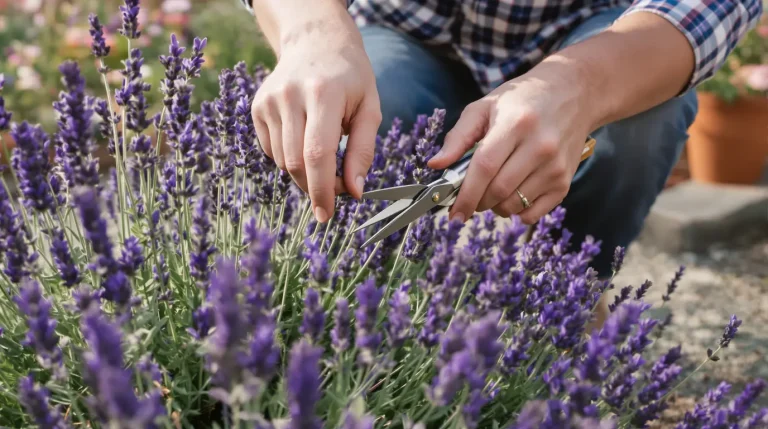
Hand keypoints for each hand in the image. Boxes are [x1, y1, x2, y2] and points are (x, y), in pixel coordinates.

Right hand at [251, 15, 381, 222]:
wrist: (316, 41)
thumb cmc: (350, 78)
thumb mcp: (370, 108)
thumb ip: (363, 151)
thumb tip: (354, 192)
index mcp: (323, 94)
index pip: (317, 154)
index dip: (322, 190)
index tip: (327, 214)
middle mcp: (290, 95)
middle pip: (296, 163)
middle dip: (315, 187)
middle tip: (335, 190)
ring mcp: (269, 100)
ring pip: (281, 161)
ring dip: (303, 174)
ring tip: (324, 159)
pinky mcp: (257, 107)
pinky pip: (270, 151)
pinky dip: (288, 159)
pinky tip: (304, 140)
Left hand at [427, 68, 592, 224]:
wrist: (573, 94)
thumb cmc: (521, 101)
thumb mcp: (485, 107)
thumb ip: (458, 137)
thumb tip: (435, 165)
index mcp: (516, 124)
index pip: (484, 167)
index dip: (465, 194)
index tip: (452, 213)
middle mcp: (540, 146)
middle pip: (498, 190)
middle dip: (476, 202)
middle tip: (470, 196)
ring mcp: (555, 167)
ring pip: (513, 205)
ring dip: (494, 207)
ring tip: (491, 191)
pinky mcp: (565, 182)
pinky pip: (533, 214)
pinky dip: (515, 213)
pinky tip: (511, 196)